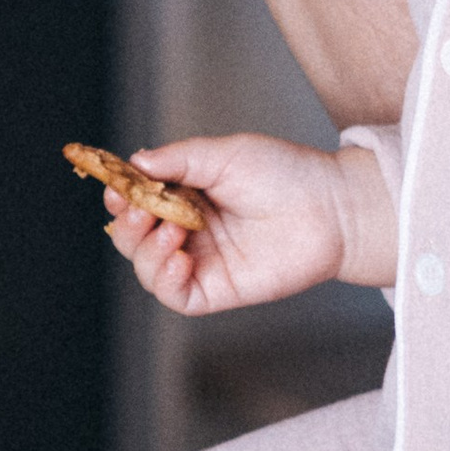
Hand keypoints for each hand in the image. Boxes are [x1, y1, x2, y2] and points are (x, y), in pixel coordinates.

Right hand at [101, 134, 392, 310]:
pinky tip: (179, 258)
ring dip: (146, 250)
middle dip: (128, 224)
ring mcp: (203, 262)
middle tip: (139, 208)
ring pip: (148, 268)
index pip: (137, 201)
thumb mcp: (225, 155)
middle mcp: (189, 230)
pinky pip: (176, 295)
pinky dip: (166, 279)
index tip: (117, 185)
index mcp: (187, 196)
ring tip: (171, 230)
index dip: (121, 196)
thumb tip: (135, 162)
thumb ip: (179, 160)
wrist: (332, 208)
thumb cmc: (286, 174)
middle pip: (134, 238)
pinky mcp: (219, 289)